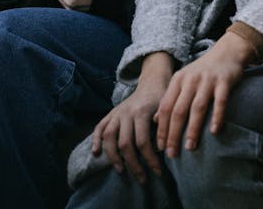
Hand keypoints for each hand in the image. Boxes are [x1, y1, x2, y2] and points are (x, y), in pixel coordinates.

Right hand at [91, 52, 173, 182]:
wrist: (152, 83)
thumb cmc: (163, 99)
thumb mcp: (167, 109)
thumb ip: (163, 124)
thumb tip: (162, 145)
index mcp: (141, 112)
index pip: (142, 142)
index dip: (150, 160)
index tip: (158, 173)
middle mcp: (126, 112)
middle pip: (124, 143)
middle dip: (133, 164)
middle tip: (142, 179)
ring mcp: (117, 113)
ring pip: (109, 137)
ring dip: (113, 156)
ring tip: (121, 171)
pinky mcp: (111, 113)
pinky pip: (99, 127)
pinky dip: (95, 140)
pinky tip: (96, 153)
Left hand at [154, 32, 254, 157]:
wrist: (226, 52)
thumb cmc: (203, 71)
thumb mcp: (183, 80)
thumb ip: (170, 98)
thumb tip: (156, 121)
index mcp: (178, 80)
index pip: (165, 106)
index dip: (162, 128)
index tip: (160, 147)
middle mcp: (190, 79)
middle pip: (179, 110)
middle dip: (173, 133)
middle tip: (172, 153)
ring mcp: (207, 80)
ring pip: (197, 107)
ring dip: (193, 129)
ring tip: (189, 147)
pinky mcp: (224, 81)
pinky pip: (220, 101)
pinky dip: (217, 117)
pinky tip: (214, 132)